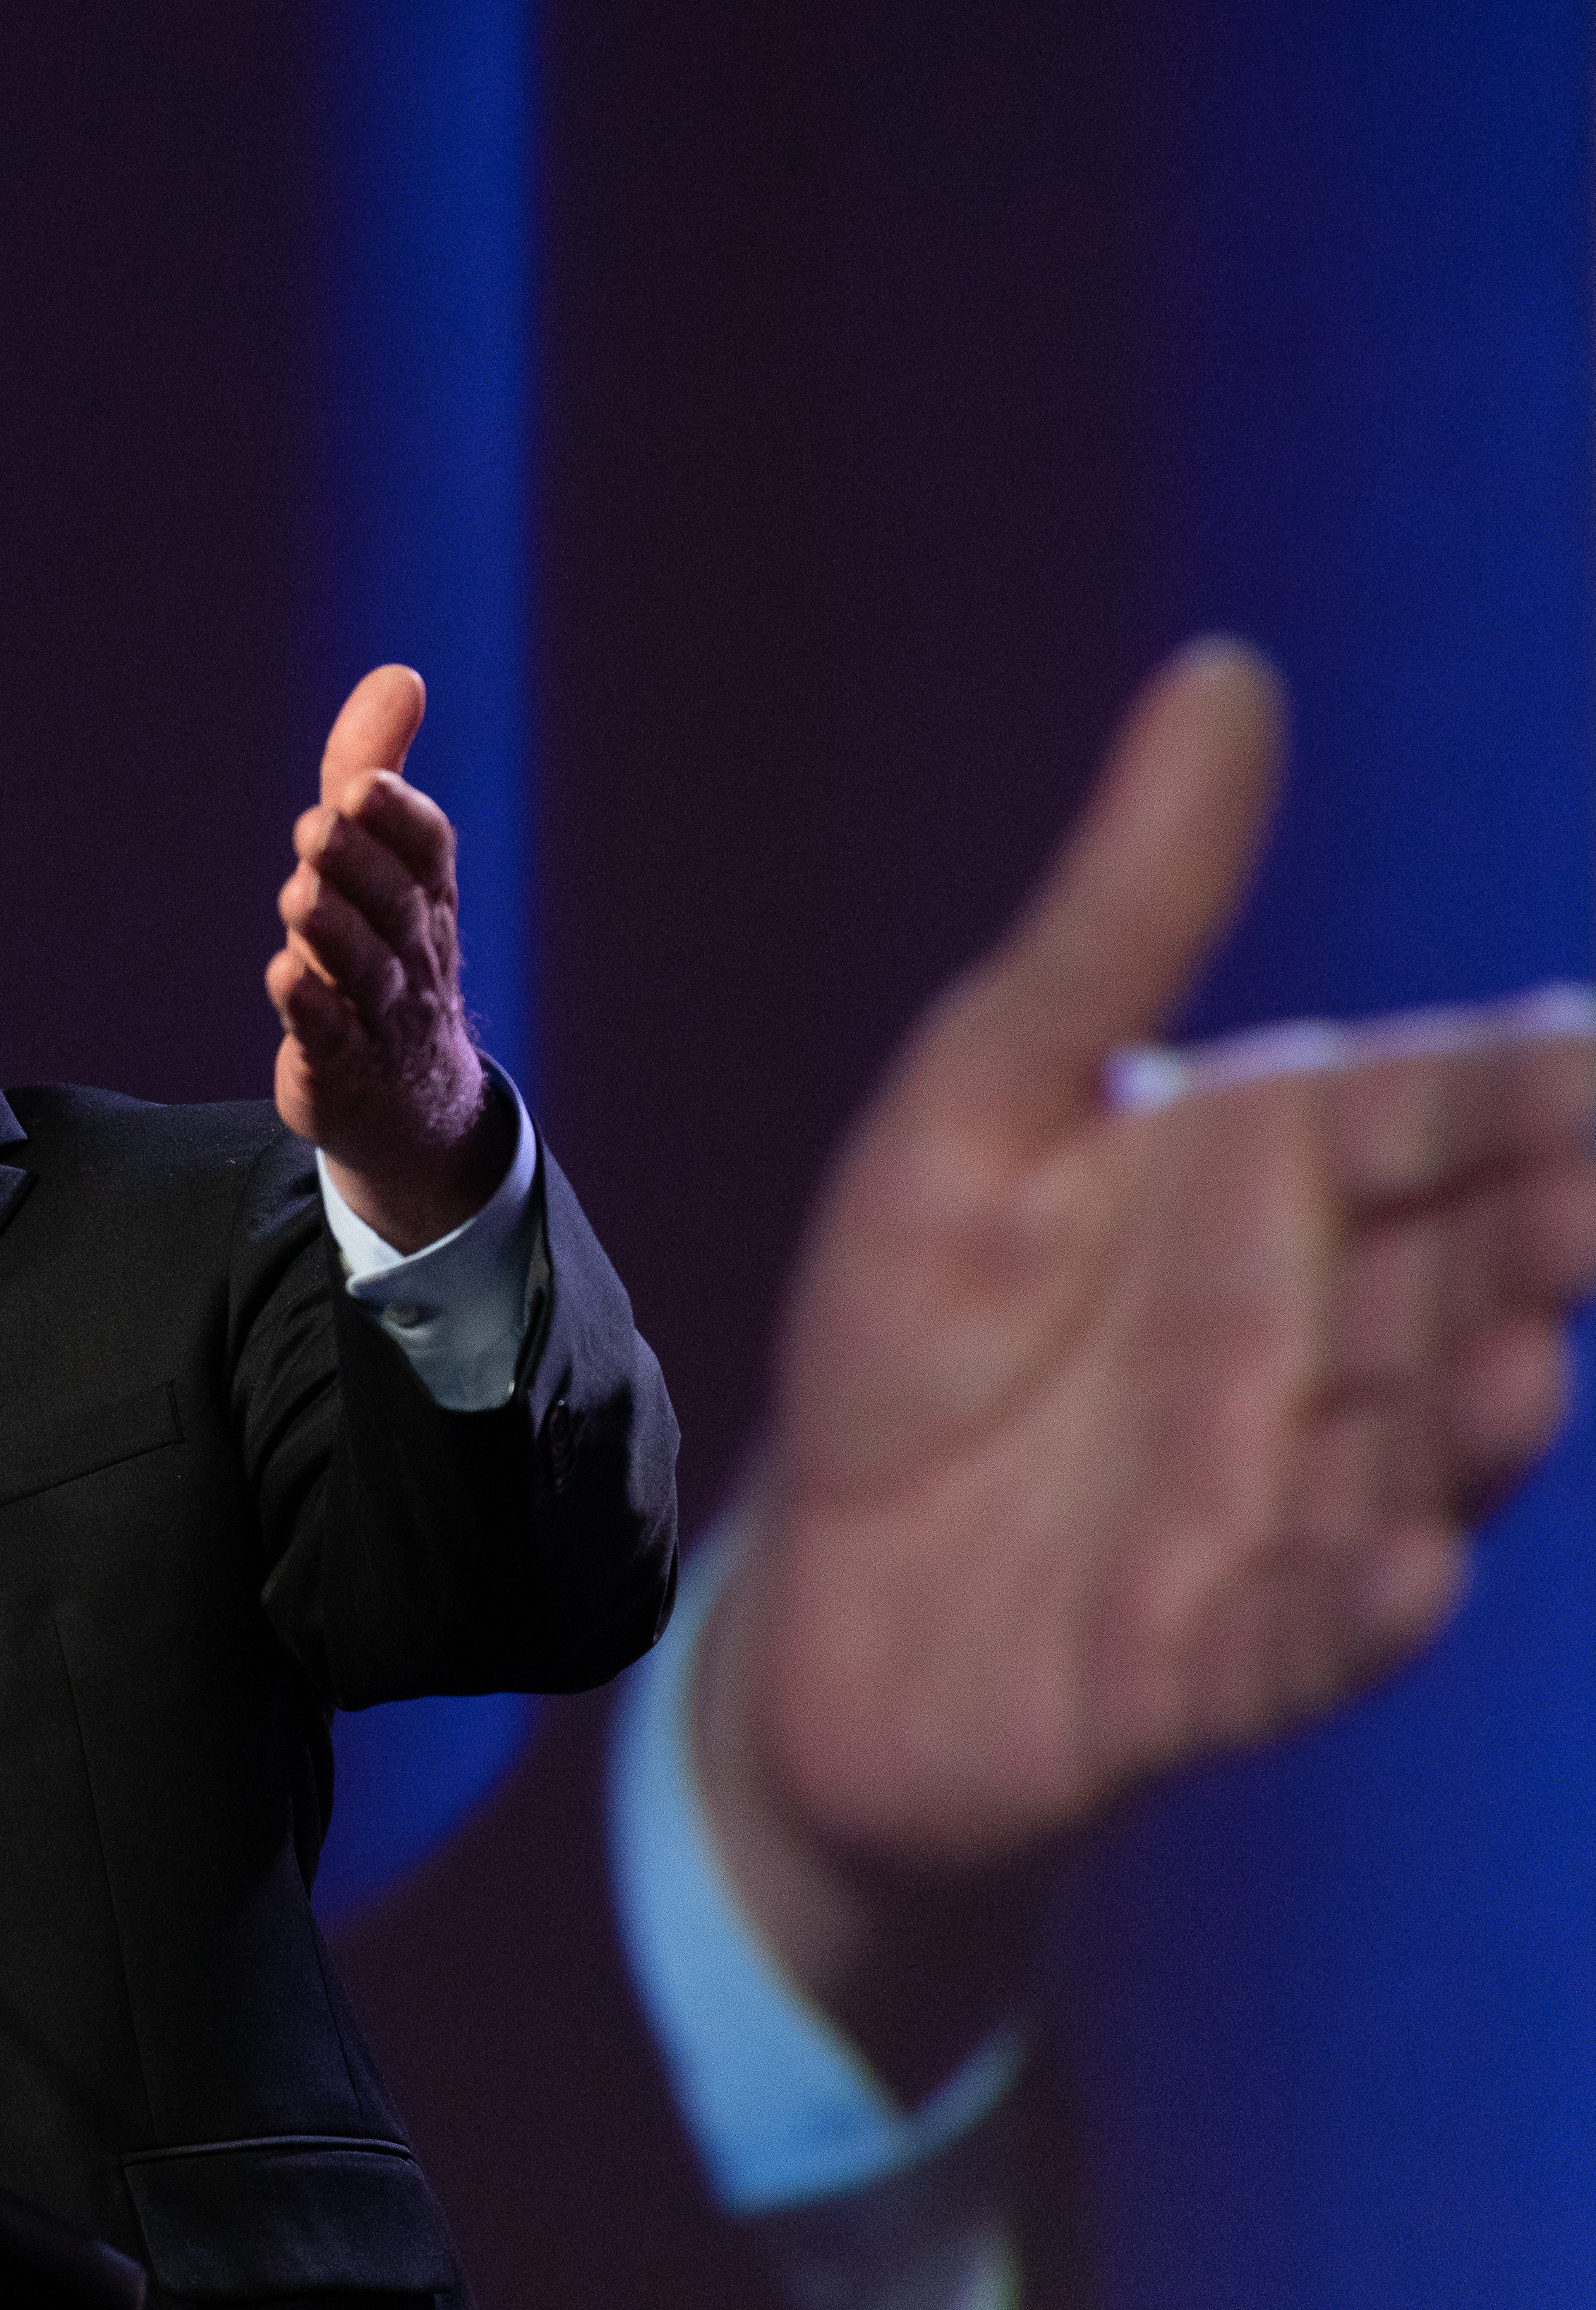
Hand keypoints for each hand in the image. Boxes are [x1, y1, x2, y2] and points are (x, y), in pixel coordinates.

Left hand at [270, 665, 501, 1248]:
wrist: (409, 1098)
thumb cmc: (387, 953)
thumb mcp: (382, 861)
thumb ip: (376, 768)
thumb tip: (399, 675)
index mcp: (425, 898)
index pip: (429, 852)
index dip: (401, 819)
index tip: (366, 783)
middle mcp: (411, 953)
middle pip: (394, 906)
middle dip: (359, 864)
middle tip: (319, 823)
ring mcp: (380, 1014)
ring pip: (364, 969)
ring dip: (333, 931)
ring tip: (300, 893)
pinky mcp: (340, 1064)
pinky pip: (330, 1035)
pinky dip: (311, 1007)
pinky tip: (286, 977)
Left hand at [702, 640, 1595, 2087]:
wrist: (813, 1578)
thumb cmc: (915, 1319)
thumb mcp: (980, 1093)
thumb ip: (1118, 917)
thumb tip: (1226, 672)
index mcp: (1287, 1180)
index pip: (1454, 1105)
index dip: (1541, 1083)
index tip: (1589, 1053)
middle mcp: (1326, 1337)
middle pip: (1480, 1272)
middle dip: (1549, 1239)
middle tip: (1584, 1202)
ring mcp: (1287, 1503)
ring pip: (1425, 1456)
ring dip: (1484, 1421)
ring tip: (1521, 1366)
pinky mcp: (1207, 1660)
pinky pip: (1303, 1637)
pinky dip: (1359, 1610)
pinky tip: (1407, 1570)